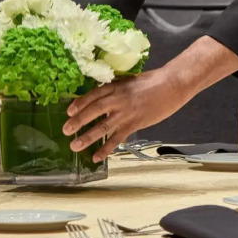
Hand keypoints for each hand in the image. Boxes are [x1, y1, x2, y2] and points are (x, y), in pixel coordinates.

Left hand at [62, 34, 237, 160]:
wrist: (172, 84)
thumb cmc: (153, 82)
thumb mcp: (130, 81)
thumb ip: (117, 90)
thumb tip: (104, 100)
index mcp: (116, 85)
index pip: (93, 94)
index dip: (80, 103)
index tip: (69, 110)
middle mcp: (118, 98)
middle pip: (93, 110)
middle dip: (78, 121)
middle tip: (65, 130)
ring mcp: (126, 112)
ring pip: (102, 126)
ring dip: (87, 136)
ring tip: (74, 146)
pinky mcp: (135, 123)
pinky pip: (117, 138)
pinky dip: (106, 148)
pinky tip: (96, 157)